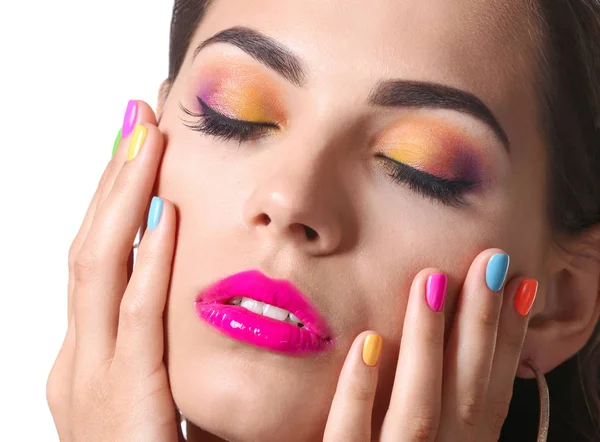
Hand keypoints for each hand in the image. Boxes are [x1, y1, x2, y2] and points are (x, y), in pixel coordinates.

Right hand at [47, 101, 180, 441]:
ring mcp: (90, 380)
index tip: (141, 147)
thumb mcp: (158, 388)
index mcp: (92, 355)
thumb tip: (190, 282)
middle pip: (93, 246)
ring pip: (100, 268)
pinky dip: (145, 264)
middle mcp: (79, 359)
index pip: (102, 256)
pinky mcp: (121, 406)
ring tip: (143, 137)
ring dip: (124, 198)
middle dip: (113, 178)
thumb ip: (164, 341)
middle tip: (137, 116)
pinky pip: (134, 321)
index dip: (119, 196)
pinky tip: (163, 218)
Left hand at [324, 249, 536, 441]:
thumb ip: (443, 406)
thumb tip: (463, 342)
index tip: (521, 284)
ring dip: (427, 343)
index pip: (491, 394)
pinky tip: (367, 341)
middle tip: (489, 260)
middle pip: (465, 394)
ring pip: (416, 410)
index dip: (509, 340)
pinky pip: (348, 436)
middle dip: (480, 325)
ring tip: (431, 280)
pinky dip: (360, 391)